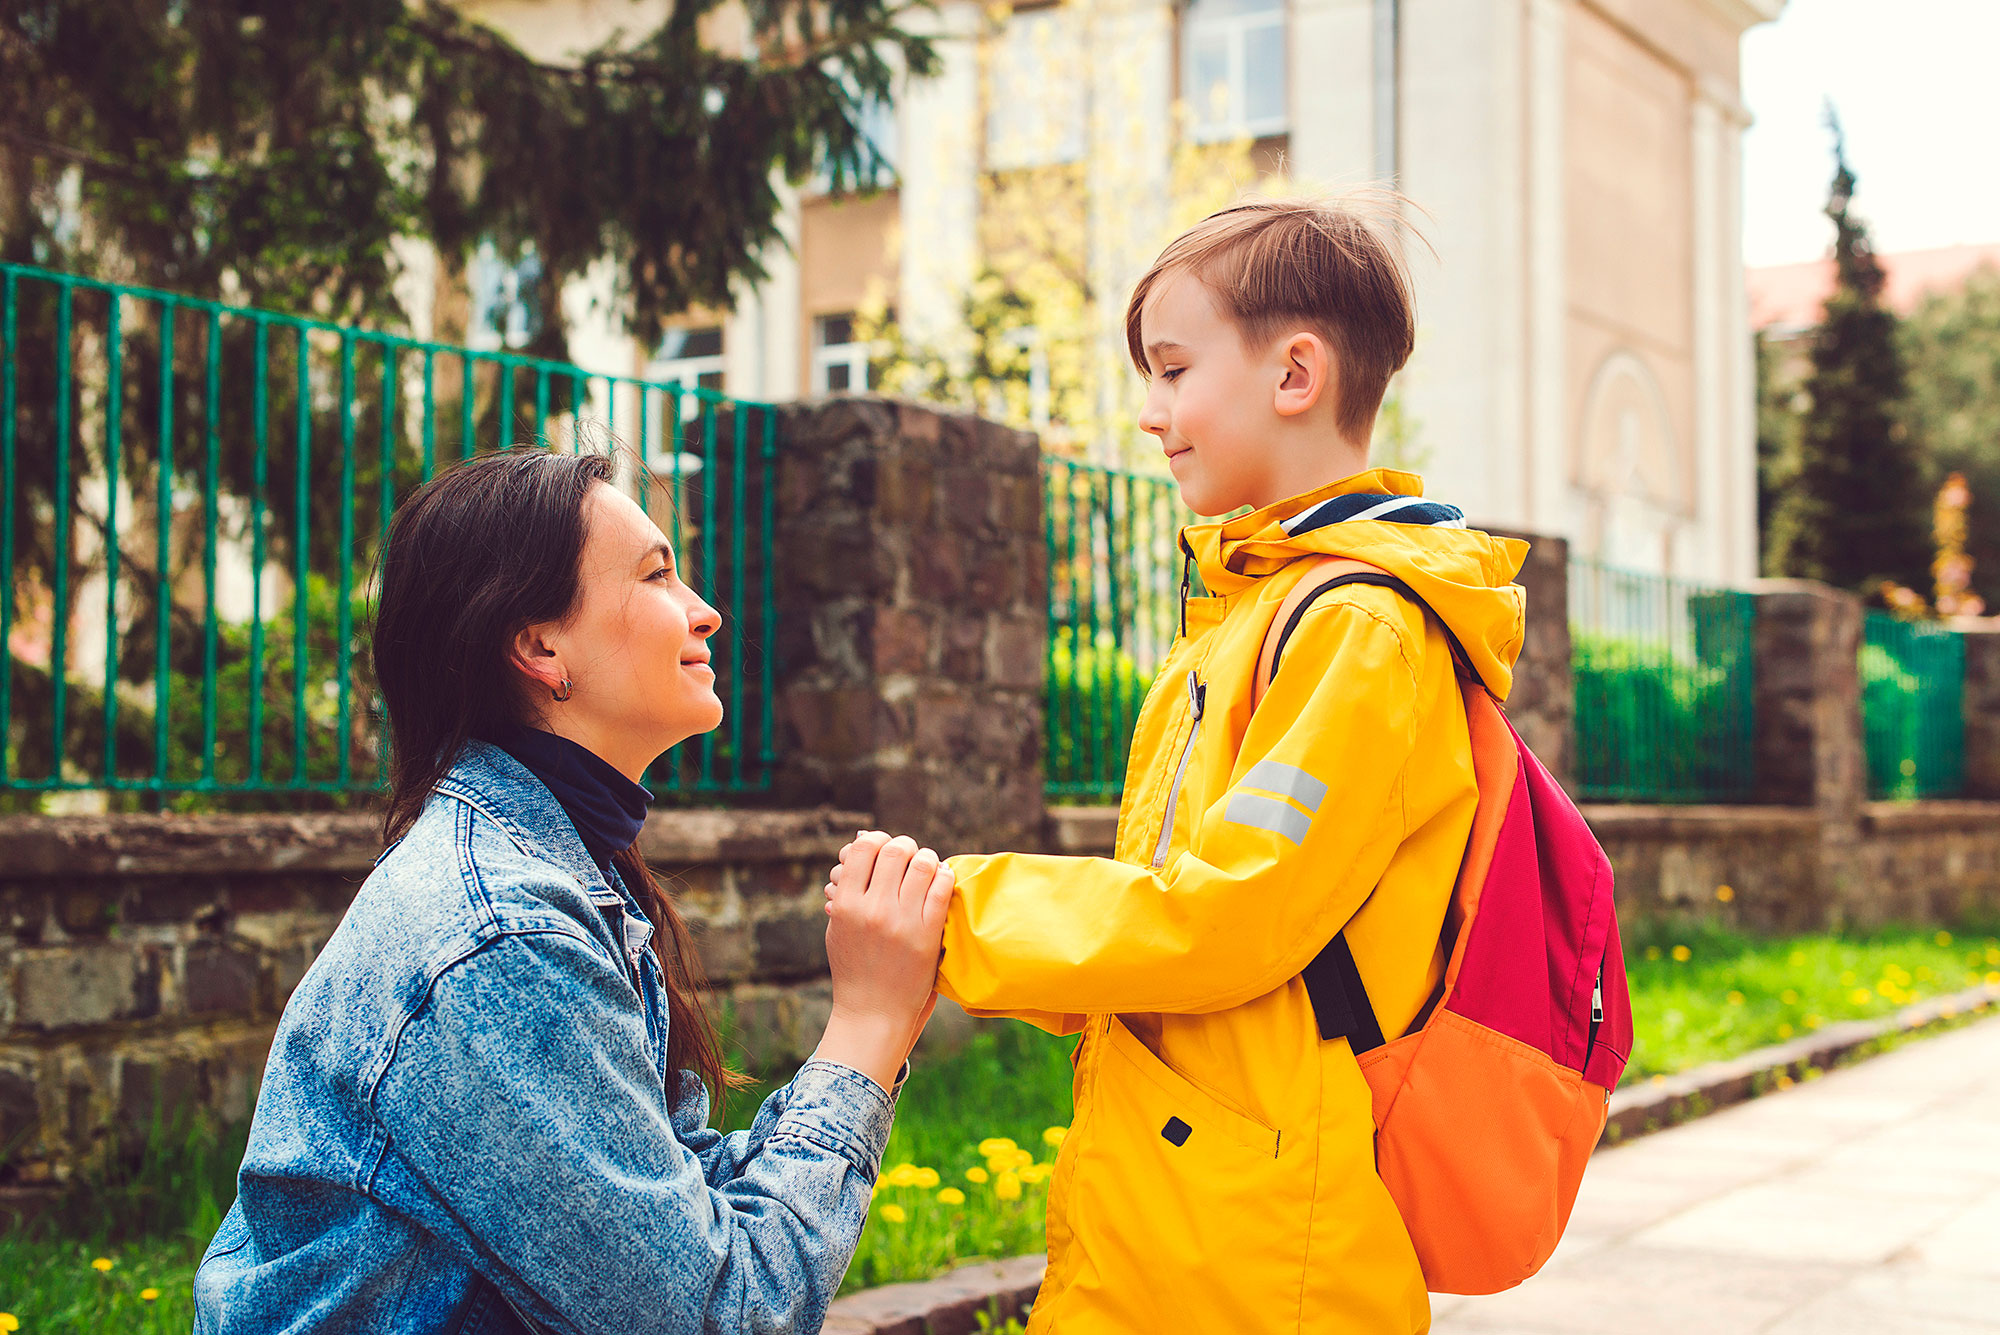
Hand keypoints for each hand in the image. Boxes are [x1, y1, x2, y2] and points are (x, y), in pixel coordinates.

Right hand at [812, 831, 952, 1094]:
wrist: (873, 1013)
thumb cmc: (854, 969)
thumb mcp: (838, 929)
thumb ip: (846, 890)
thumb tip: (859, 846)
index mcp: (845, 905)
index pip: (863, 848)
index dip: (876, 838)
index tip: (883, 845)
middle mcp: (873, 910)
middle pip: (895, 850)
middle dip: (904, 845)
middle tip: (910, 853)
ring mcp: (902, 922)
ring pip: (922, 865)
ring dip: (927, 858)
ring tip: (927, 866)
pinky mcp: (927, 935)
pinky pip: (942, 888)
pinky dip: (944, 876)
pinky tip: (942, 880)